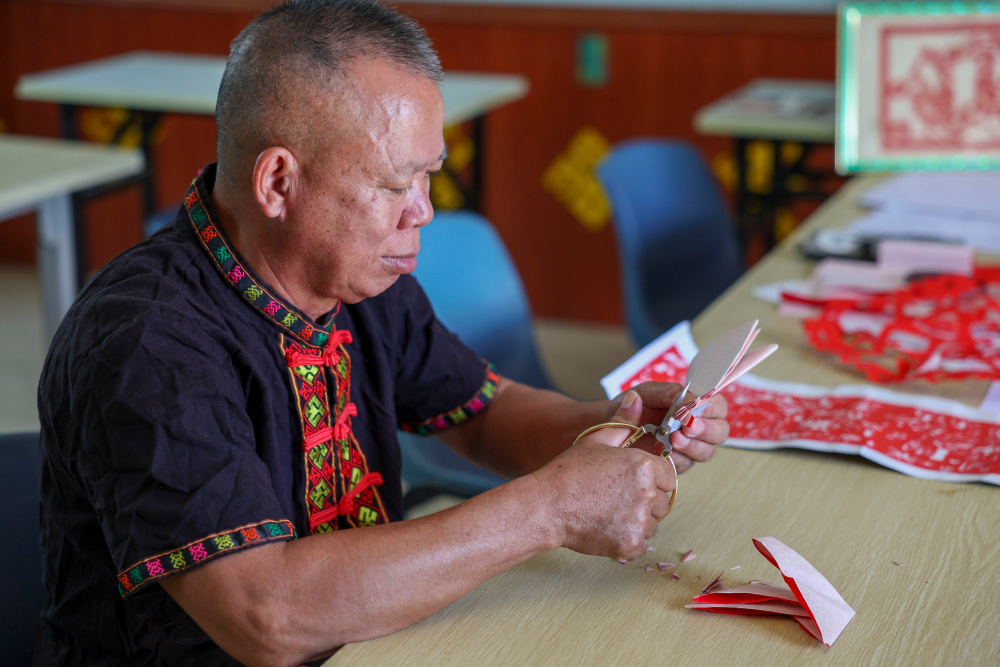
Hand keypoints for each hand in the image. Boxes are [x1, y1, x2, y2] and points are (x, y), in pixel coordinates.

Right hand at [529, 391, 675, 560]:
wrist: (546, 506)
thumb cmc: (569, 472)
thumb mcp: (596, 440)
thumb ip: (623, 421)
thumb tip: (636, 399)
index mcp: (644, 466)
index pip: (669, 475)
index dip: (652, 478)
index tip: (630, 481)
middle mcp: (648, 493)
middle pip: (663, 500)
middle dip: (646, 500)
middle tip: (615, 497)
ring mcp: (640, 521)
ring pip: (653, 522)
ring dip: (637, 520)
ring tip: (608, 511)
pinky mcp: (631, 544)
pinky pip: (641, 543)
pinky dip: (627, 539)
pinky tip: (606, 527)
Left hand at [625, 382, 729, 473]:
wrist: (612, 424)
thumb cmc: (634, 405)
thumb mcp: (648, 391)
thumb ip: (667, 392)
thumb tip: (682, 399)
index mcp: (695, 406)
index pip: (718, 406)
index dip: (710, 409)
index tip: (691, 411)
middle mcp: (697, 427)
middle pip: (720, 432)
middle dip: (706, 430)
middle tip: (687, 427)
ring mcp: (689, 447)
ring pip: (706, 451)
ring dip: (692, 446)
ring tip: (673, 439)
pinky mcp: (677, 463)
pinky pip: (686, 465)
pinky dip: (677, 459)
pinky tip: (664, 452)